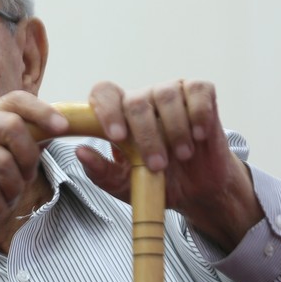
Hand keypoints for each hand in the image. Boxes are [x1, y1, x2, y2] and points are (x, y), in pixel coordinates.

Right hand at [0, 91, 67, 271]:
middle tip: (26, 178)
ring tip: (2, 198)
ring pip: (2, 162)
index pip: (16, 99)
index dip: (42, 111)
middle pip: (12, 126)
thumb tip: (59, 128)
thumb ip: (27, 147)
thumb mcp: (8, 167)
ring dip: (12, 189)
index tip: (63, 128)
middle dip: (28, 158)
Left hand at [75, 80, 263, 251]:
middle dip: (145, 135)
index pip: (103, 94)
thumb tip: (80, 152)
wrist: (198, 191)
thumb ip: (101, 172)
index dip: (105, 110)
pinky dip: (198, 114)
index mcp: (119, 116)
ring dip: (174, 129)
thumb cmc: (157, 182)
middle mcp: (143, 100)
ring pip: (166, 95)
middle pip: (135, 101)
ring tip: (183, 155)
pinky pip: (197, 90)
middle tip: (156, 165)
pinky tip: (199, 135)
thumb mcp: (124, 185)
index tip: (110, 136)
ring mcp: (172, 93)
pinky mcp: (200, 94)